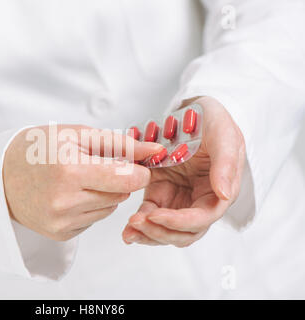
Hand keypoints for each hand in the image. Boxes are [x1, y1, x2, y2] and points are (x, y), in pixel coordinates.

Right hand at [3, 124, 163, 240]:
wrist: (1, 175)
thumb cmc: (37, 149)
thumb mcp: (76, 134)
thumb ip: (120, 143)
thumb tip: (155, 151)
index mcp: (69, 170)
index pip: (128, 179)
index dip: (137, 170)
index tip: (133, 163)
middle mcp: (65, 201)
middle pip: (121, 194)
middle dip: (117, 179)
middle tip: (96, 166)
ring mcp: (61, 221)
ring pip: (110, 208)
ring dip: (104, 193)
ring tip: (79, 180)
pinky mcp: (60, 233)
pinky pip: (94, 219)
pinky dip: (90, 207)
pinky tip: (71, 195)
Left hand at [122, 96, 245, 246]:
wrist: (195, 112)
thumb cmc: (214, 123)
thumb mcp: (224, 135)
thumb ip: (226, 164)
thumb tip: (224, 194)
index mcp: (218, 192)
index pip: (202, 218)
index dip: (180, 222)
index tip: (157, 216)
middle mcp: (199, 201)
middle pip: (183, 232)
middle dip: (161, 232)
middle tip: (138, 223)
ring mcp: (178, 199)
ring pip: (166, 230)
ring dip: (148, 234)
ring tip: (129, 230)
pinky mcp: (160, 193)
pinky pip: (150, 215)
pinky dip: (139, 225)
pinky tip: (127, 228)